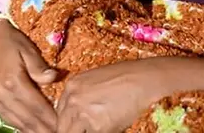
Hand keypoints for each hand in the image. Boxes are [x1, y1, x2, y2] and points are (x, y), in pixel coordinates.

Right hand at [0, 20, 58, 132]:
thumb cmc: (14, 42)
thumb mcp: (27, 49)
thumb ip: (38, 66)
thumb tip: (53, 77)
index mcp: (12, 81)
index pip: (37, 106)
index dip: (51, 118)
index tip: (64, 124)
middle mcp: (2, 94)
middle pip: (28, 118)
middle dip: (45, 128)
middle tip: (60, 132)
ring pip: (18, 122)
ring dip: (34, 131)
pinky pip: (9, 119)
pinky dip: (22, 127)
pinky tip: (34, 130)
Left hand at [56, 59, 178, 132]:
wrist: (143, 79)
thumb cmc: (125, 76)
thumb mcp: (95, 79)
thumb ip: (82, 95)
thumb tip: (79, 116)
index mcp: (71, 86)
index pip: (60, 113)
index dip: (68, 123)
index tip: (76, 127)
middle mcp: (73, 99)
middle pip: (62, 127)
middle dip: (72, 131)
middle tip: (87, 129)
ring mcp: (83, 113)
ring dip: (85, 132)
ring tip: (100, 127)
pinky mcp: (97, 127)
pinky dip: (102, 132)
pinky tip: (110, 127)